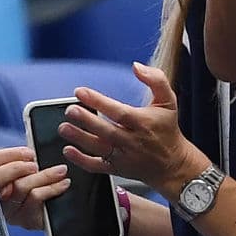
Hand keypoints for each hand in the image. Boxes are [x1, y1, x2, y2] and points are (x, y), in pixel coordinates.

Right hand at [0, 147, 68, 229]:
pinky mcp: (25, 219)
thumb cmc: (38, 184)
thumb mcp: (27, 169)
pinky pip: (35, 200)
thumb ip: (21, 160)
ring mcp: (10, 210)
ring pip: (20, 187)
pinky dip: (52, 189)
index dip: (8, 156)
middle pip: (0, 178)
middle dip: (18, 168)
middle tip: (35, 164)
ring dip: (43, 176)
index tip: (28, 153)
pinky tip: (63, 184)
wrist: (51, 212)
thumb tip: (29, 153)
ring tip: (61, 170)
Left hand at [59, 62, 207, 195]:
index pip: (119, 111)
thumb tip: (137, 66)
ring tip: (63, 128)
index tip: (81, 92)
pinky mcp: (117, 169)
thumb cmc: (167, 129)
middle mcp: (133, 140)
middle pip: (106, 130)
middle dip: (86, 120)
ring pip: (98, 148)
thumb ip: (156, 80)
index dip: (99, 102)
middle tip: (70, 110)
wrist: (172, 162)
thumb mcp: (169, 101)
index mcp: (144, 122)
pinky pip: (96, 166)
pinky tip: (68, 150)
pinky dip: (81, 160)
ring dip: (79, 138)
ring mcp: (124, 156)